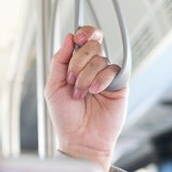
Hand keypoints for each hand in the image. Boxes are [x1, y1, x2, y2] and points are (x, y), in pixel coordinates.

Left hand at [45, 26, 127, 171]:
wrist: (80, 138)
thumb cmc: (66, 117)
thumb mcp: (53, 87)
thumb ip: (58, 61)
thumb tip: (68, 38)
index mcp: (75, 66)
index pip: (84, 39)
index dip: (84, 33)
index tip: (77, 38)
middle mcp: (92, 68)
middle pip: (91, 45)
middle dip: (78, 61)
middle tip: (72, 79)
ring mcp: (105, 75)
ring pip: (100, 58)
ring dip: (86, 76)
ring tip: (81, 93)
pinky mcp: (119, 84)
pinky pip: (113, 70)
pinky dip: (100, 80)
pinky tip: (95, 92)